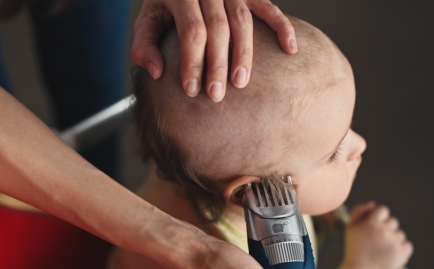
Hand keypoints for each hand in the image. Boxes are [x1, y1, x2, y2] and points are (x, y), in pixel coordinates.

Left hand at [131, 0, 296, 101]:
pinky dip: (282, 27)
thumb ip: (143, 45)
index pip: (191, 31)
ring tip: (240, 83)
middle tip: (216, 95)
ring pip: (242, 21)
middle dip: (217, 64)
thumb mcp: (147, 21)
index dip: (192, 62)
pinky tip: (290, 49)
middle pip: (217, 28)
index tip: (192, 91)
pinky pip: (269, 8)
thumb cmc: (164, 6)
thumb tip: (156, 72)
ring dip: (243, 54)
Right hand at [343, 202, 413, 268]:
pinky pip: (407, 244)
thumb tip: (373, 204)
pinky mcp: (402, 253)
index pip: (383, 210)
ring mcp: (394, 243)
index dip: (379, 217)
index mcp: (371, 223)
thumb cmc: (355, 248)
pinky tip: (389, 254)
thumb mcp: (351, 228)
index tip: (373, 226)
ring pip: (400, 233)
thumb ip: (358, 211)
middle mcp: (383, 231)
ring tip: (381, 249)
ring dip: (393, 239)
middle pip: (393, 221)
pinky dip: (401, 249)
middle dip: (386, 228)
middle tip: (376, 240)